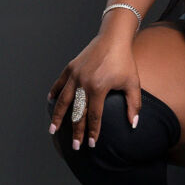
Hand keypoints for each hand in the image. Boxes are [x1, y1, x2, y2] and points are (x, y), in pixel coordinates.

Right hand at [46, 34, 141, 149]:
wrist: (114, 38)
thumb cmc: (125, 61)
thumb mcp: (133, 83)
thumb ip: (134, 105)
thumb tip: (134, 124)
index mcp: (98, 88)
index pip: (94, 116)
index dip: (93, 131)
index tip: (92, 144)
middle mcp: (83, 83)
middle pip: (77, 112)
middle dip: (76, 131)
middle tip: (75, 146)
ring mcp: (75, 75)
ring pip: (63, 100)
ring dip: (57, 116)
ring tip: (52, 130)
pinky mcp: (71, 67)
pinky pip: (60, 83)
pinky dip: (55, 93)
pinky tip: (50, 101)